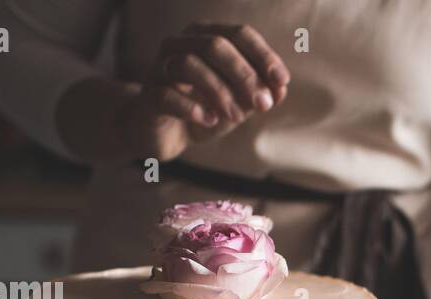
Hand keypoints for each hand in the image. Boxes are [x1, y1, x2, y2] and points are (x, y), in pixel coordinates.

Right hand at [56, 23, 288, 162]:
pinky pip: (168, 95)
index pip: (239, 33)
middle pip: (215, 45)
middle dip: (244, 75)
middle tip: (263, 105)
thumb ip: (259, 94)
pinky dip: (193, 108)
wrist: (165, 134)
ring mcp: (161, 67)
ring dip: (220, 92)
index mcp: (207, 36)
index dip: (263, 55)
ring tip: (236, 118)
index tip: (281, 81)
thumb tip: (281, 90)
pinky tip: (209, 120)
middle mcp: (181, 43)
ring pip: (190, 64)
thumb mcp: (239, 103)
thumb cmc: (205, 109)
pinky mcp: (149, 95)